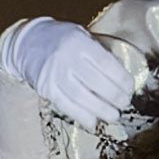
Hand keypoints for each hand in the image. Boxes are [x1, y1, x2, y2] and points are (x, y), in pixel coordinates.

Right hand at [0, 18, 140, 127]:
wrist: (28, 42)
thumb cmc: (63, 39)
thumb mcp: (82, 36)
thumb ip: (100, 53)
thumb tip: (123, 78)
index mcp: (79, 42)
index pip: (106, 63)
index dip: (121, 79)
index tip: (130, 88)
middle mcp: (66, 58)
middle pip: (95, 83)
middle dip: (114, 97)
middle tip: (125, 104)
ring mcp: (53, 74)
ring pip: (81, 97)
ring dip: (100, 110)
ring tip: (114, 116)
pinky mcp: (45, 88)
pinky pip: (65, 105)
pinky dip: (81, 116)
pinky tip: (93, 122)